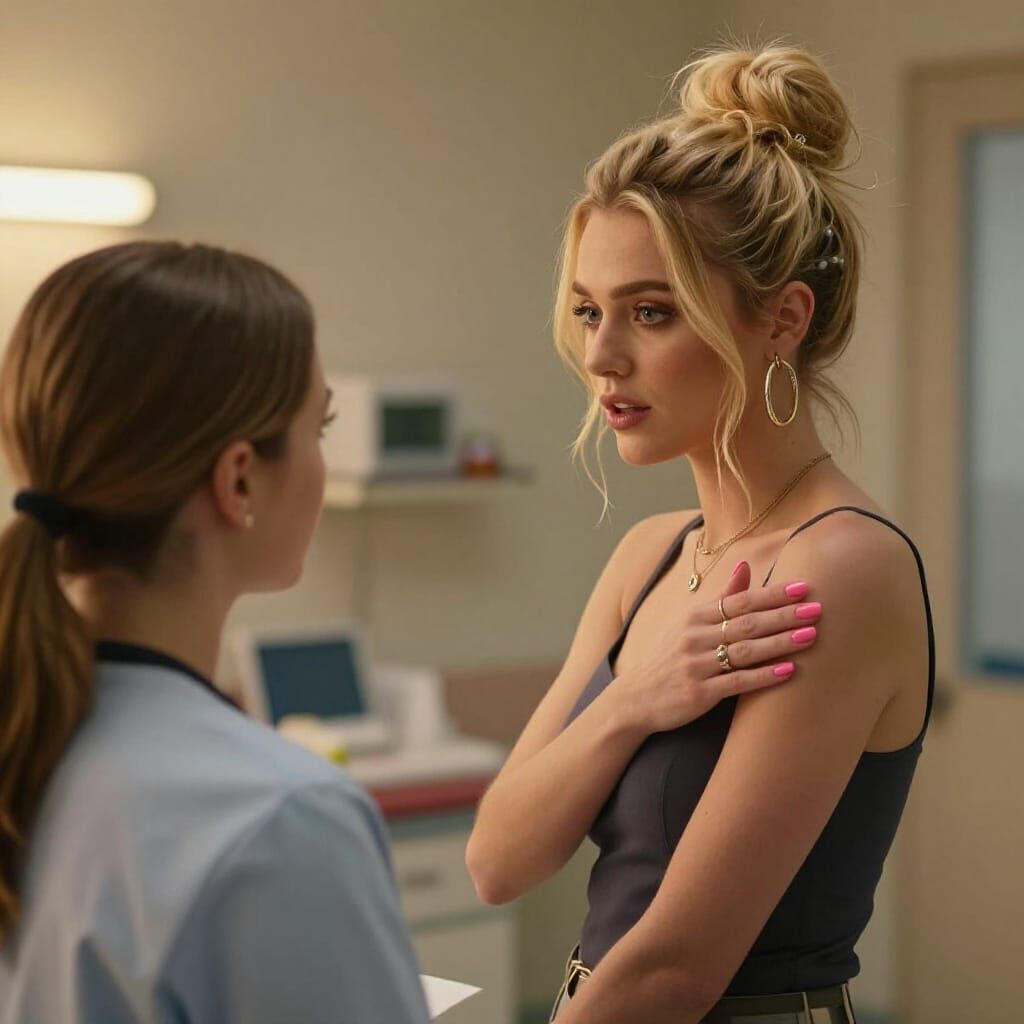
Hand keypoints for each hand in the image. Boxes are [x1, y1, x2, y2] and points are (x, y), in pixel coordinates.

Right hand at [607, 561, 821, 736]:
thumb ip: (720, 597)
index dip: (772, 594)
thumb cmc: (669, 658)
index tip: (803, 587)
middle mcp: (695, 637)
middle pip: (746, 623)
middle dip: (784, 615)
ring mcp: (697, 665)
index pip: (740, 601)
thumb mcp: (688, 623)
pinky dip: (763, 676)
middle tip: (817, 609)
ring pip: (745, 650)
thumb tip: (745, 565)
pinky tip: (788, 671)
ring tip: (811, 636)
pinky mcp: (699, 692)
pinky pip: (736, 682)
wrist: (635, 698)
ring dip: (780, 643)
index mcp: (695, 617)